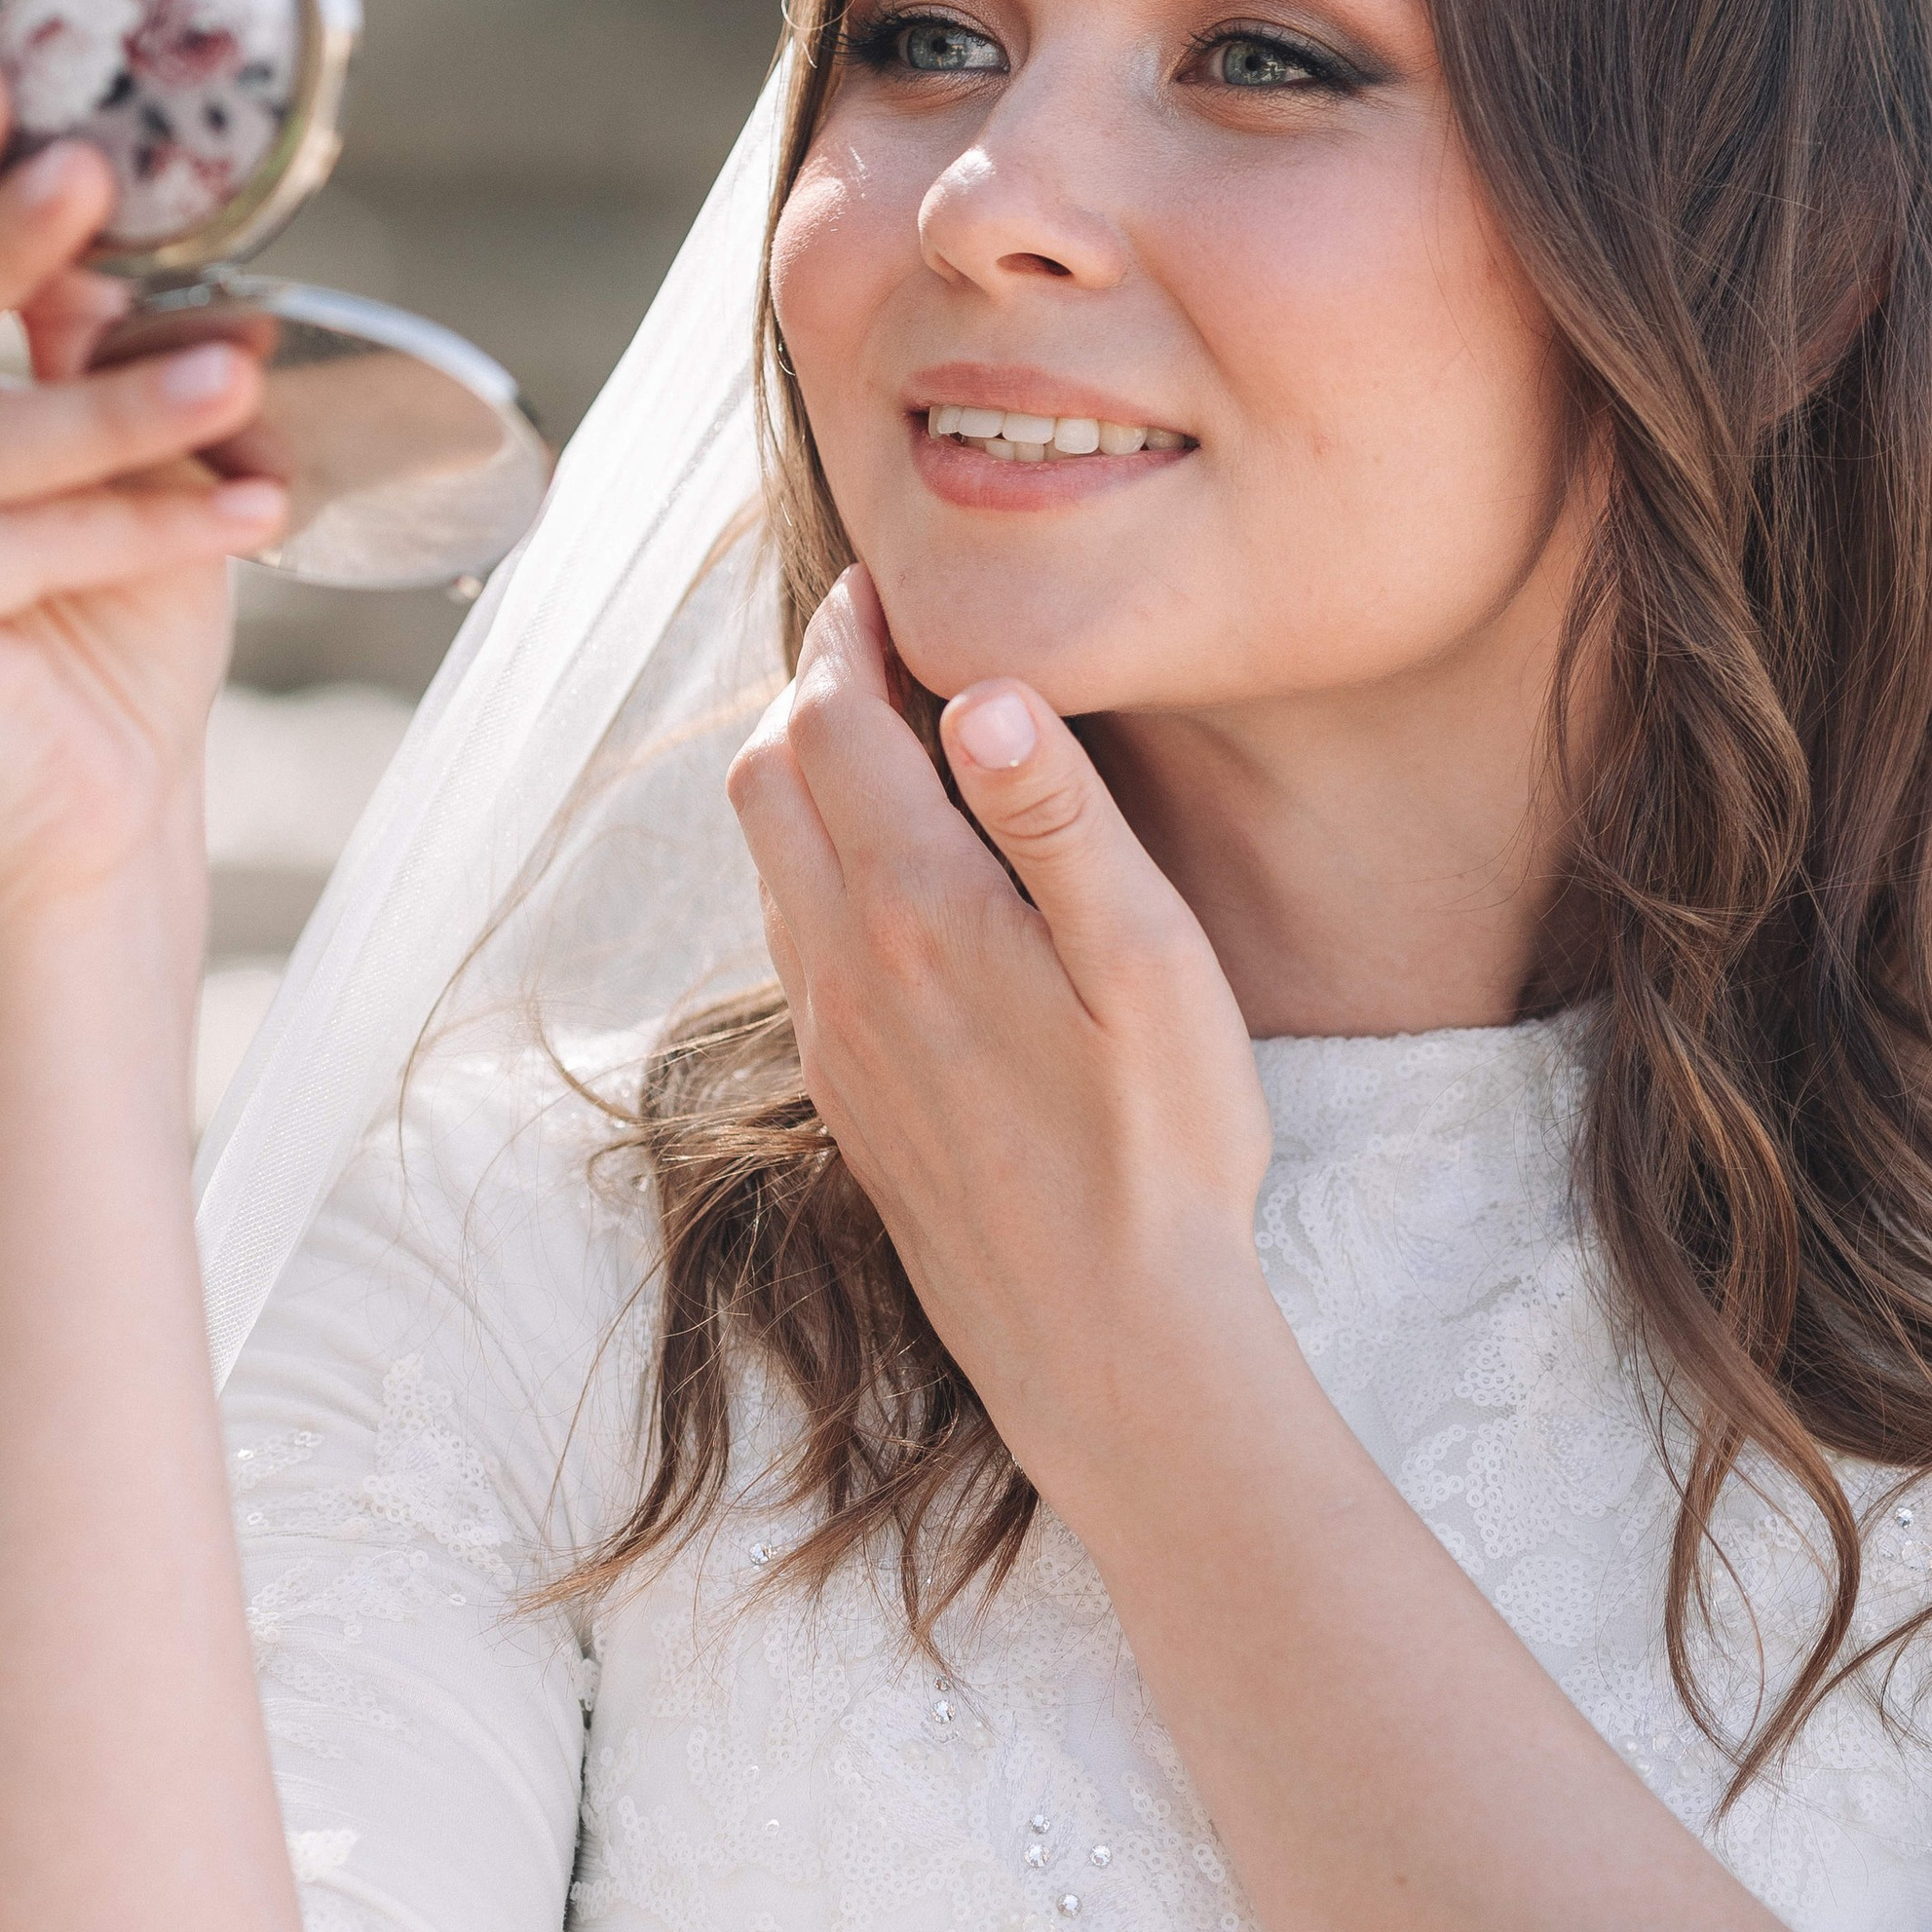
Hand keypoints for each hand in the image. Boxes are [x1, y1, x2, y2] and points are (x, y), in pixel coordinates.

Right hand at [0, 57, 287, 927]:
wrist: (94, 829)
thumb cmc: (102, 646)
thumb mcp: (113, 465)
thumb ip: (81, 349)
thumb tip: (102, 227)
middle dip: (10, 246)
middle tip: (89, 169)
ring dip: (128, 407)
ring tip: (243, 371)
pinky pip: (6, 544)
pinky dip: (141, 528)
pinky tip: (251, 509)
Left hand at [726, 569, 1273, 1511]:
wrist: (1110, 1346)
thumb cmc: (1161, 1151)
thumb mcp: (1147, 968)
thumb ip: (1058, 821)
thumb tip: (986, 690)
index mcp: (917, 910)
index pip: (834, 721)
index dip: (851, 634)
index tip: (888, 585)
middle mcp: (845, 967)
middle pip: (770, 776)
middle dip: (812, 689)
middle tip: (880, 641)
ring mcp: (834, 1038)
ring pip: (770, 861)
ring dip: (805, 777)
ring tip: (882, 737)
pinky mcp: (847, 1098)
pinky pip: (795, 944)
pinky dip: (818, 867)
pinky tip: (894, 880)